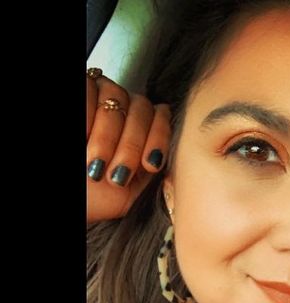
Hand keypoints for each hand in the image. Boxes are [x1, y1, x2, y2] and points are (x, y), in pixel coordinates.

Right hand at [86, 69, 170, 222]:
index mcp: (144, 128)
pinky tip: (84, 137)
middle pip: (141, 108)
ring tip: (95, 166)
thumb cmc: (97, 195)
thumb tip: (183, 162)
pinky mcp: (83, 90)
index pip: (162, 116)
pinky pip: (89, 89)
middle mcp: (126, 108)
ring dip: (106, 137)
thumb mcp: (134, 190)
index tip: (151, 165)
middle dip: (131, 145)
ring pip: (116, 100)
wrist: (77, 198)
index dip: (159, 138)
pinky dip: (87, 116)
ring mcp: (102, 97)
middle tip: (118, 173)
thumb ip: (155, 168)